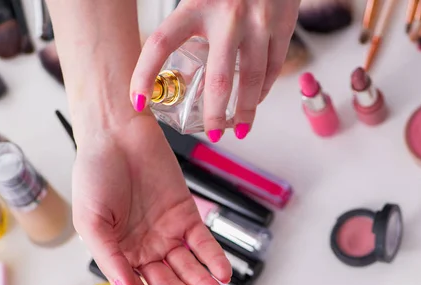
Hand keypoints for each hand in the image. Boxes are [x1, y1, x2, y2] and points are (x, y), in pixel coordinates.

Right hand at [72, 115, 231, 284]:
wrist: (117, 133)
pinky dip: (213, 258)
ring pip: (189, 268)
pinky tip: (222, 273)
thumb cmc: (94, 174)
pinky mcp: (185, 214)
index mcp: (118, 255)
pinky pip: (202, 241)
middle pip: (169, 284)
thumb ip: (110, 259)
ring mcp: (166, 233)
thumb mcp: (92, 221)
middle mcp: (144, 248)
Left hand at [130, 0, 299, 141]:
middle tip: (211, 135)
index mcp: (196, 6)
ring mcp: (259, 23)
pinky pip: (273, 68)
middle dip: (215, 115)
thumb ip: (186, 24)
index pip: (160, 43)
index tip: (138, 101)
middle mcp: (228, 17)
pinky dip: (264, 90)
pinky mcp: (282, 26)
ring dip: (246, 112)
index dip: (144, 75)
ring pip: (253, 81)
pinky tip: (255, 102)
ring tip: (239, 129)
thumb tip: (174, 67)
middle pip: (219, 80)